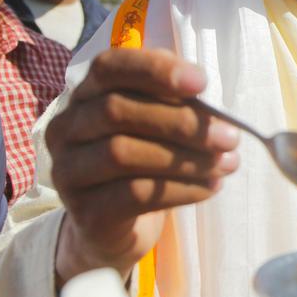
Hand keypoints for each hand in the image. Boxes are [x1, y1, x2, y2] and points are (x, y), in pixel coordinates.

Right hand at [48, 48, 240, 284]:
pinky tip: (211, 187)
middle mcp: (66, 128)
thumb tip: (214, 106)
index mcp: (85, 94)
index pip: (109, 67)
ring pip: (123, 153)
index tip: (202, 82)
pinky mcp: (84, 212)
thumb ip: (177, 104)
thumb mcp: (159, 126)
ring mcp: (68, 171)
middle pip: (118, 110)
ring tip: (227, 163)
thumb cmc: (145, 164)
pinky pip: (134, 194)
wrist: (119, 229)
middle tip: (230, 136)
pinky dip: (182, 189)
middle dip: (182, 121)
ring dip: (186, 158)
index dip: (154, 70)